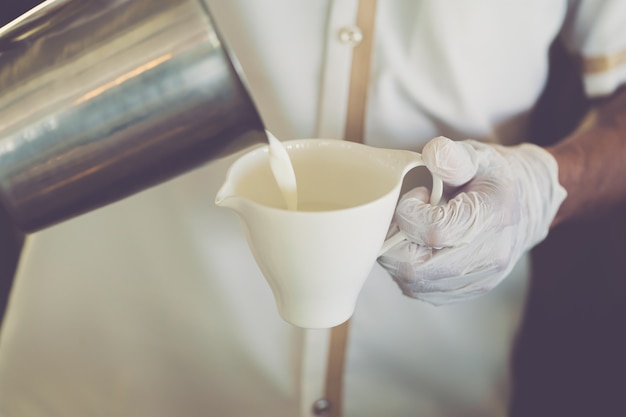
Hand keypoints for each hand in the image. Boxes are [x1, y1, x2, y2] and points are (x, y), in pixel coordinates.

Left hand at [378, 136, 566, 304]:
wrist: (528, 204)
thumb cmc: (496, 178)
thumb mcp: (477, 157)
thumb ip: (452, 157)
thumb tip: (432, 153)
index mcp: (491, 220)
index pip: (432, 232)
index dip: (410, 212)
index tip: (418, 196)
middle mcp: (487, 258)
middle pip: (415, 268)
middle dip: (395, 241)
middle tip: (406, 218)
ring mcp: (478, 280)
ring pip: (413, 284)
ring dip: (400, 257)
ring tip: (417, 231)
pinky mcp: (468, 291)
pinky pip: (422, 292)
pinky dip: (411, 271)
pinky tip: (422, 248)